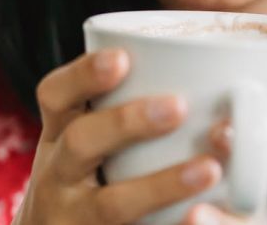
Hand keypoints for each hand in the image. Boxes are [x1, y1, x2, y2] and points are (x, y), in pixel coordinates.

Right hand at [13, 49, 222, 224]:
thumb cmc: (92, 179)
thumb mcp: (88, 143)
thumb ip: (123, 109)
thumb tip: (211, 65)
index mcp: (59, 136)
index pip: (55, 96)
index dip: (83, 75)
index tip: (122, 58)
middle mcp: (56, 177)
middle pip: (80, 143)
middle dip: (128, 122)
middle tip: (179, 106)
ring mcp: (73, 219)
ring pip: (110, 205)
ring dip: (162, 185)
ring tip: (210, 169)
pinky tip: (198, 219)